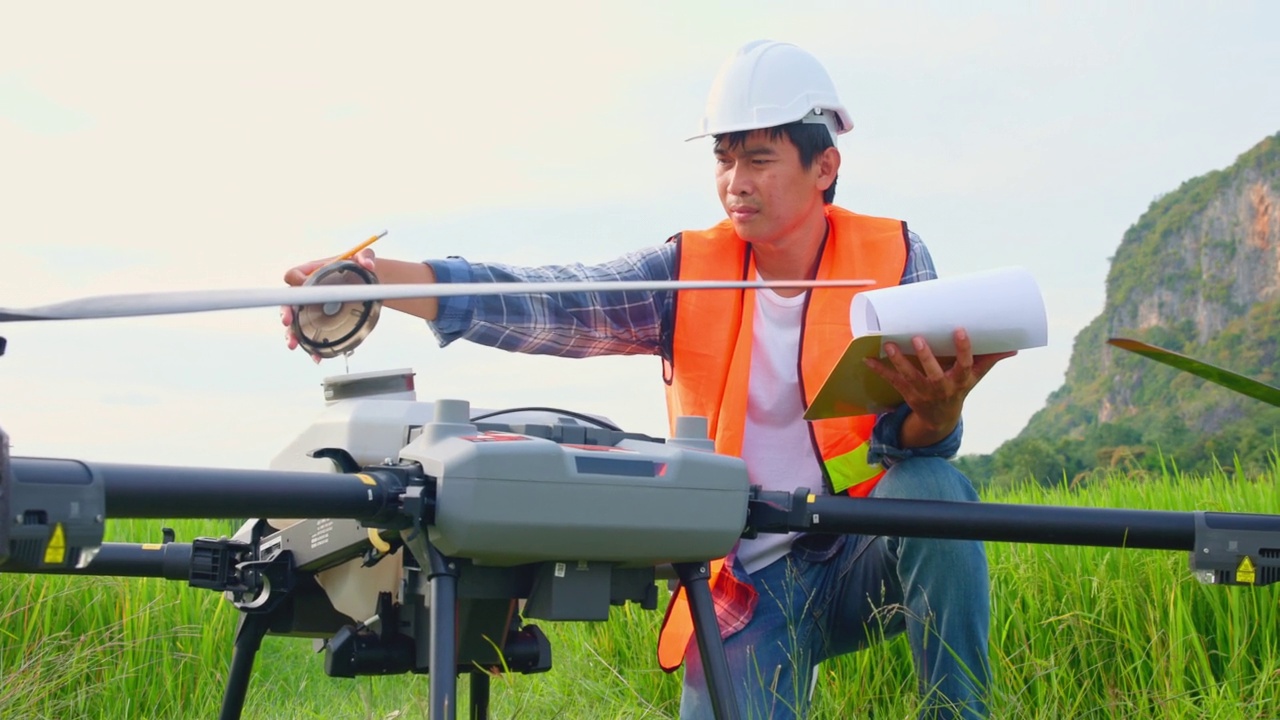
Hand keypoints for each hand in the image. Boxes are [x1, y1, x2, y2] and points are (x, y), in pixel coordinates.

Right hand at [280, 249, 377, 360]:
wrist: (366, 285)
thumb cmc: (358, 269)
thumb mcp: (363, 258)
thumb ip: (366, 257)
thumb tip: (368, 263)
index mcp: (312, 272)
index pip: (295, 275)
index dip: (296, 282)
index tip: (301, 290)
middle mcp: (308, 290)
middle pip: (289, 301)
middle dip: (286, 311)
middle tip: (287, 321)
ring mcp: (312, 308)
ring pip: (296, 322)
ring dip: (293, 334)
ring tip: (294, 344)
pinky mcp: (320, 322)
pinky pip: (311, 335)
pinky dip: (312, 347)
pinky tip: (316, 356)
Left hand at [862, 327, 1015, 446]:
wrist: (940, 418)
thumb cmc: (959, 389)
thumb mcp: (975, 377)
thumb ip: (990, 360)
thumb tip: (1014, 348)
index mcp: (959, 380)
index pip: (964, 364)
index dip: (963, 348)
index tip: (960, 330)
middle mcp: (941, 387)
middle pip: (933, 371)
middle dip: (925, 356)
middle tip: (918, 337)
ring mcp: (922, 391)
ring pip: (909, 375)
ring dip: (898, 360)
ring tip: (888, 344)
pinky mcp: (907, 392)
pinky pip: (891, 380)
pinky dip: (879, 369)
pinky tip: (867, 358)